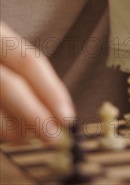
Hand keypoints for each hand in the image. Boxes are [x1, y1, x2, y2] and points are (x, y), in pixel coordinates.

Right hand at [0, 22, 74, 143]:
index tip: (67, 115)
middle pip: (11, 86)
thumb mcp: (2, 48)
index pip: (28, 61)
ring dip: (12, 129)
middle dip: (35, 115)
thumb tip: (56, 107)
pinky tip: (6, 135)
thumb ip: (22, 73)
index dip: (51, 90)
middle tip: (52, 136)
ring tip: (26, 137)